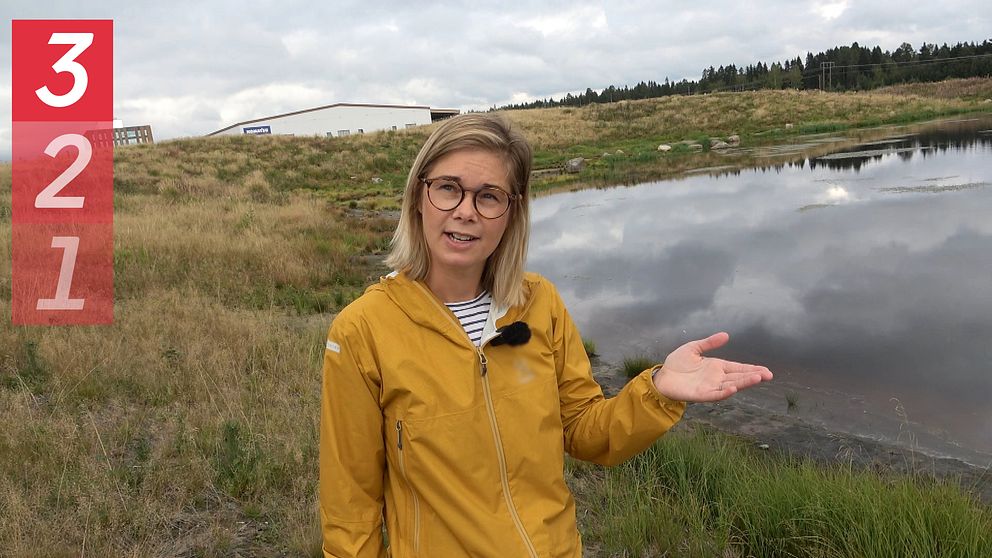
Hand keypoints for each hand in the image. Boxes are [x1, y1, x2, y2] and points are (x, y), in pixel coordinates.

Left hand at [652, 332, 771, 401]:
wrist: (663, 376)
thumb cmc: (677, 363)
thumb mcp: (694, 348)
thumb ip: (709, 342)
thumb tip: (726, 335)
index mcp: (717, 366)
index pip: (738, 368)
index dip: (752, 369)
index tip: (766, 370)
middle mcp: (717, 378)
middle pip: (739, 377)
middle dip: (753, 376)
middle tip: (768, 375)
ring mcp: (711, 386)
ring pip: (732, 385)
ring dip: (744, 383)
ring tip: (758, 379)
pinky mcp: (702, 394)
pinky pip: (716, 394)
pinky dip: (725, 392)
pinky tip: (733, 388)